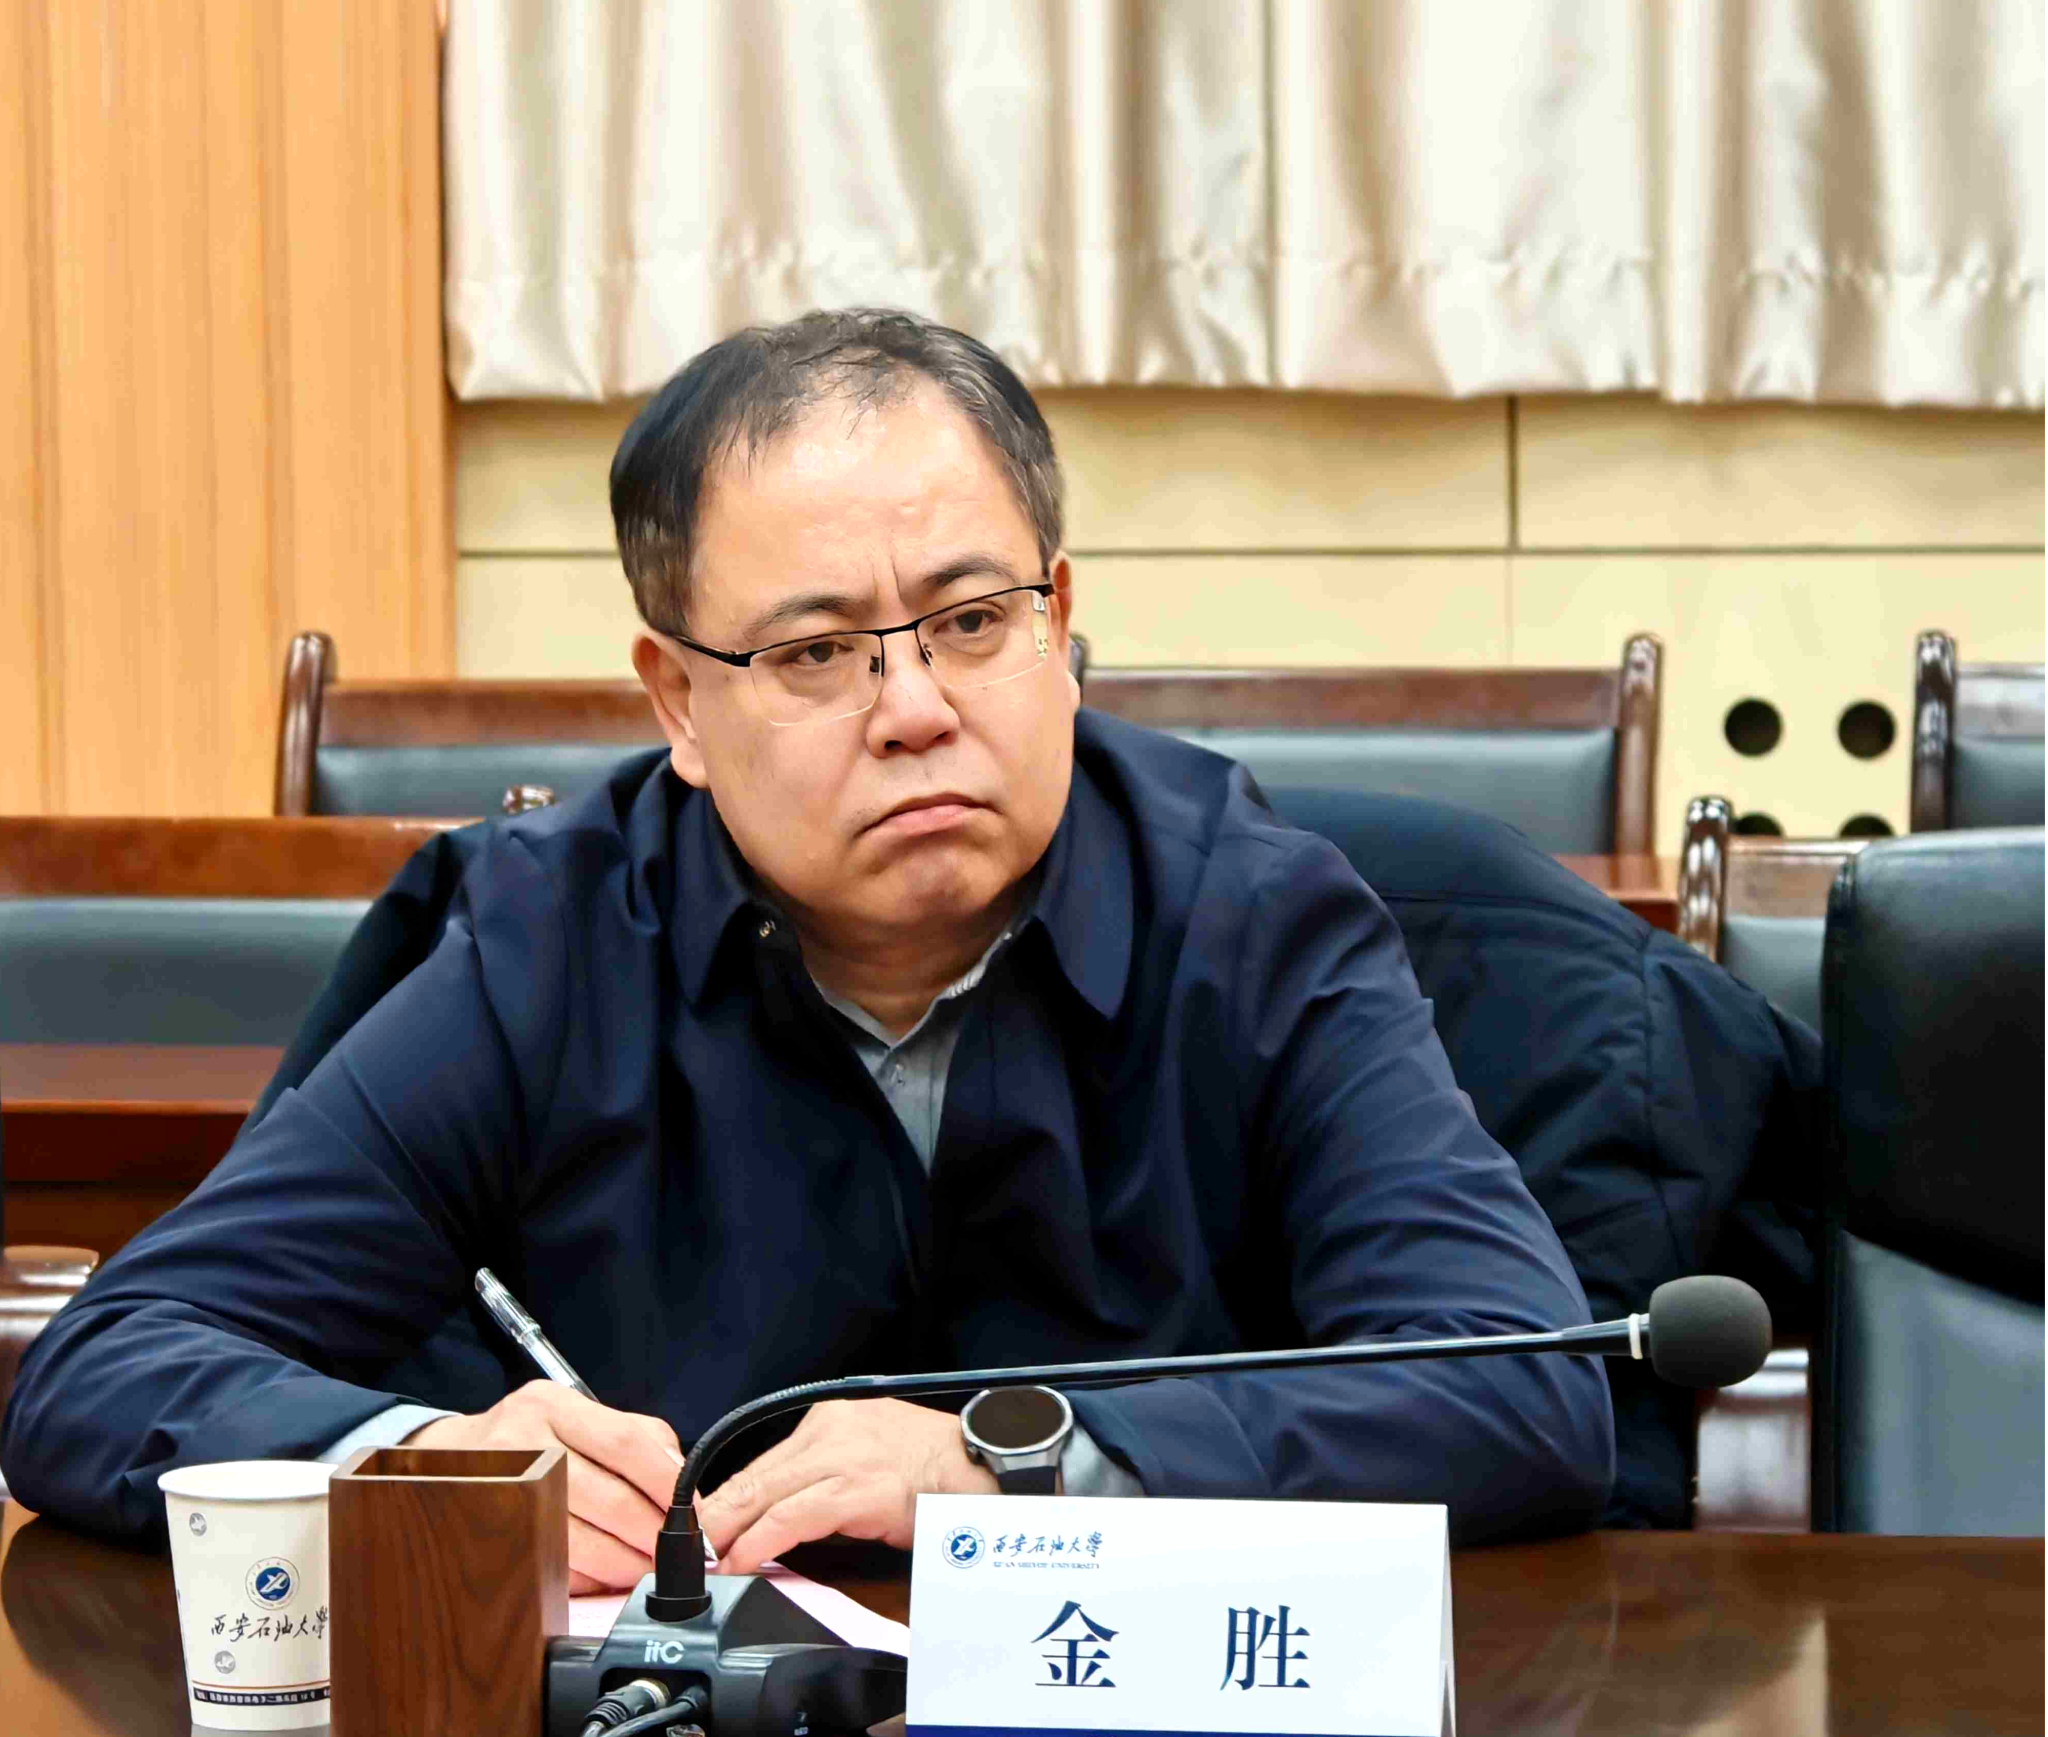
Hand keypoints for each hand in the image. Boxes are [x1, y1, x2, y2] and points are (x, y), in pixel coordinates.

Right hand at [406, 1382, 682, 1593]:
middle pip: (608, 1496)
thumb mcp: (578, 1418)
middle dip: (651, 1534)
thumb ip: (640, 1442)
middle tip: (677, 1556)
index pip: (627, 1442)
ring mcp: (502, 1489)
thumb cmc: (530, 1439)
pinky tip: (603, 1578)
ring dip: (623, 1564)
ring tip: (646, 1571)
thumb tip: (686, 1491)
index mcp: (554, 1405)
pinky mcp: (491, 1532)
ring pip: (581, 1538)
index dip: (667, 1484)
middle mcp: (523, 1441)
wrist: (446, 1459)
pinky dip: (585, 1577)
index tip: (694, 1516)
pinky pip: (549, 1562)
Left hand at [699, 1398, 997, 1574]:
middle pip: (756, 1474)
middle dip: (716, 1513)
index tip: (704, 1520)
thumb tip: (786, 1511)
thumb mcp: (874, 1456)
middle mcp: (833, 1431)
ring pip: (766, 1493)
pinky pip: (793, 1517)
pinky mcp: (859, 1490)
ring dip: (728, 1531)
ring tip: (705, 1558)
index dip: (729, 1495)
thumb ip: (831, 1474)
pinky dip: (760, 1541)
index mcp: (835, 1419)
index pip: (765, 1460)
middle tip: (686, 1544)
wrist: (985, 1467)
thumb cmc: (936, 1469)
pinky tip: (742, 1559)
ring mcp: (845, 1458)